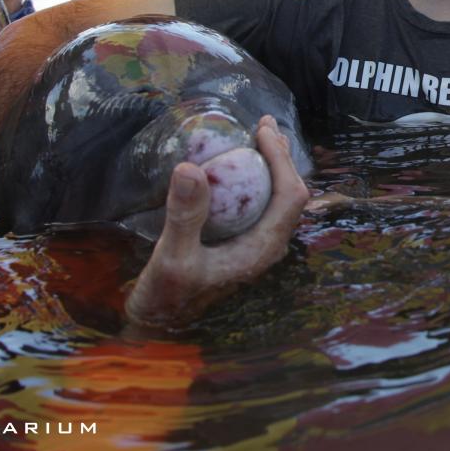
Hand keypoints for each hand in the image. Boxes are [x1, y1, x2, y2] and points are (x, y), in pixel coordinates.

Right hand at [125, 115, 309, 328]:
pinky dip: (254, 179)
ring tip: (259, 136)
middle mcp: (266, 246)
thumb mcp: (172, 257)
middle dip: (280, 156)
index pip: (291, 197)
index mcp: (262, 249)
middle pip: (289, 194)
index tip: (262, 131)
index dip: (282, 160)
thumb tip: (190, 167)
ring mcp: (254, 245)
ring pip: (275, 198)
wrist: (158, 327)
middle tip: (264, 124)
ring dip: (270, 165)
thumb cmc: (167, 297)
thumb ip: (183, 216)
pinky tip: (238, 166)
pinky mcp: (239, 244)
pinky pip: (258, 205)